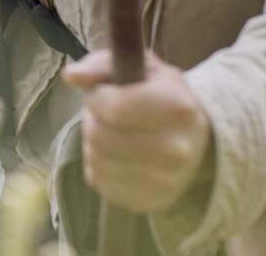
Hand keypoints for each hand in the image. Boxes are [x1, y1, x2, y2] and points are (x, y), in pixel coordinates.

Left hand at [62, 49, 210, 213]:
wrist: (193, 137)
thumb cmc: (160, 94)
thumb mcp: (138, 65)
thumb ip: (100, 64)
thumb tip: (71, 76)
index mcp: (178, 108)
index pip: (115, 109)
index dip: (98, 97)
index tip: (104, 92)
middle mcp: (177, 149)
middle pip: (101, 136)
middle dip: (94, 120)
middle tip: (106, 113)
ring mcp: (165, 181)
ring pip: (96, 159)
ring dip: (94, 142)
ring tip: (113, 132)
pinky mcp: (149, 201)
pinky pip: (99, 179)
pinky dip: (98, 163)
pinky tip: (117, 153)